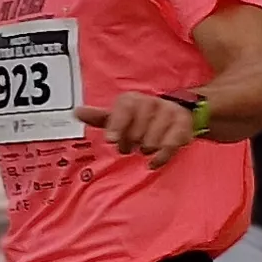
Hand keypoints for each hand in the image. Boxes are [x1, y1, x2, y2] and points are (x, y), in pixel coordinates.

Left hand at [76, 92, 199, 167]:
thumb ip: (99, 117)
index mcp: (132, 100)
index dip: (116, 125)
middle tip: (130, 144)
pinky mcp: (184, 125)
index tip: (111, 140)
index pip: (124, 109)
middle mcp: (151, 103)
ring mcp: (169, 113)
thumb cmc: (141, 118)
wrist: (177, 111)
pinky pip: (170, 146)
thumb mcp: (119, 116)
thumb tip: (76, 112)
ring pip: (151, 141)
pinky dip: (160, 157)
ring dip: (146, 148)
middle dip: (130, 143)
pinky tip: (153, 162)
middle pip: (136, 132)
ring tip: (145, 146)